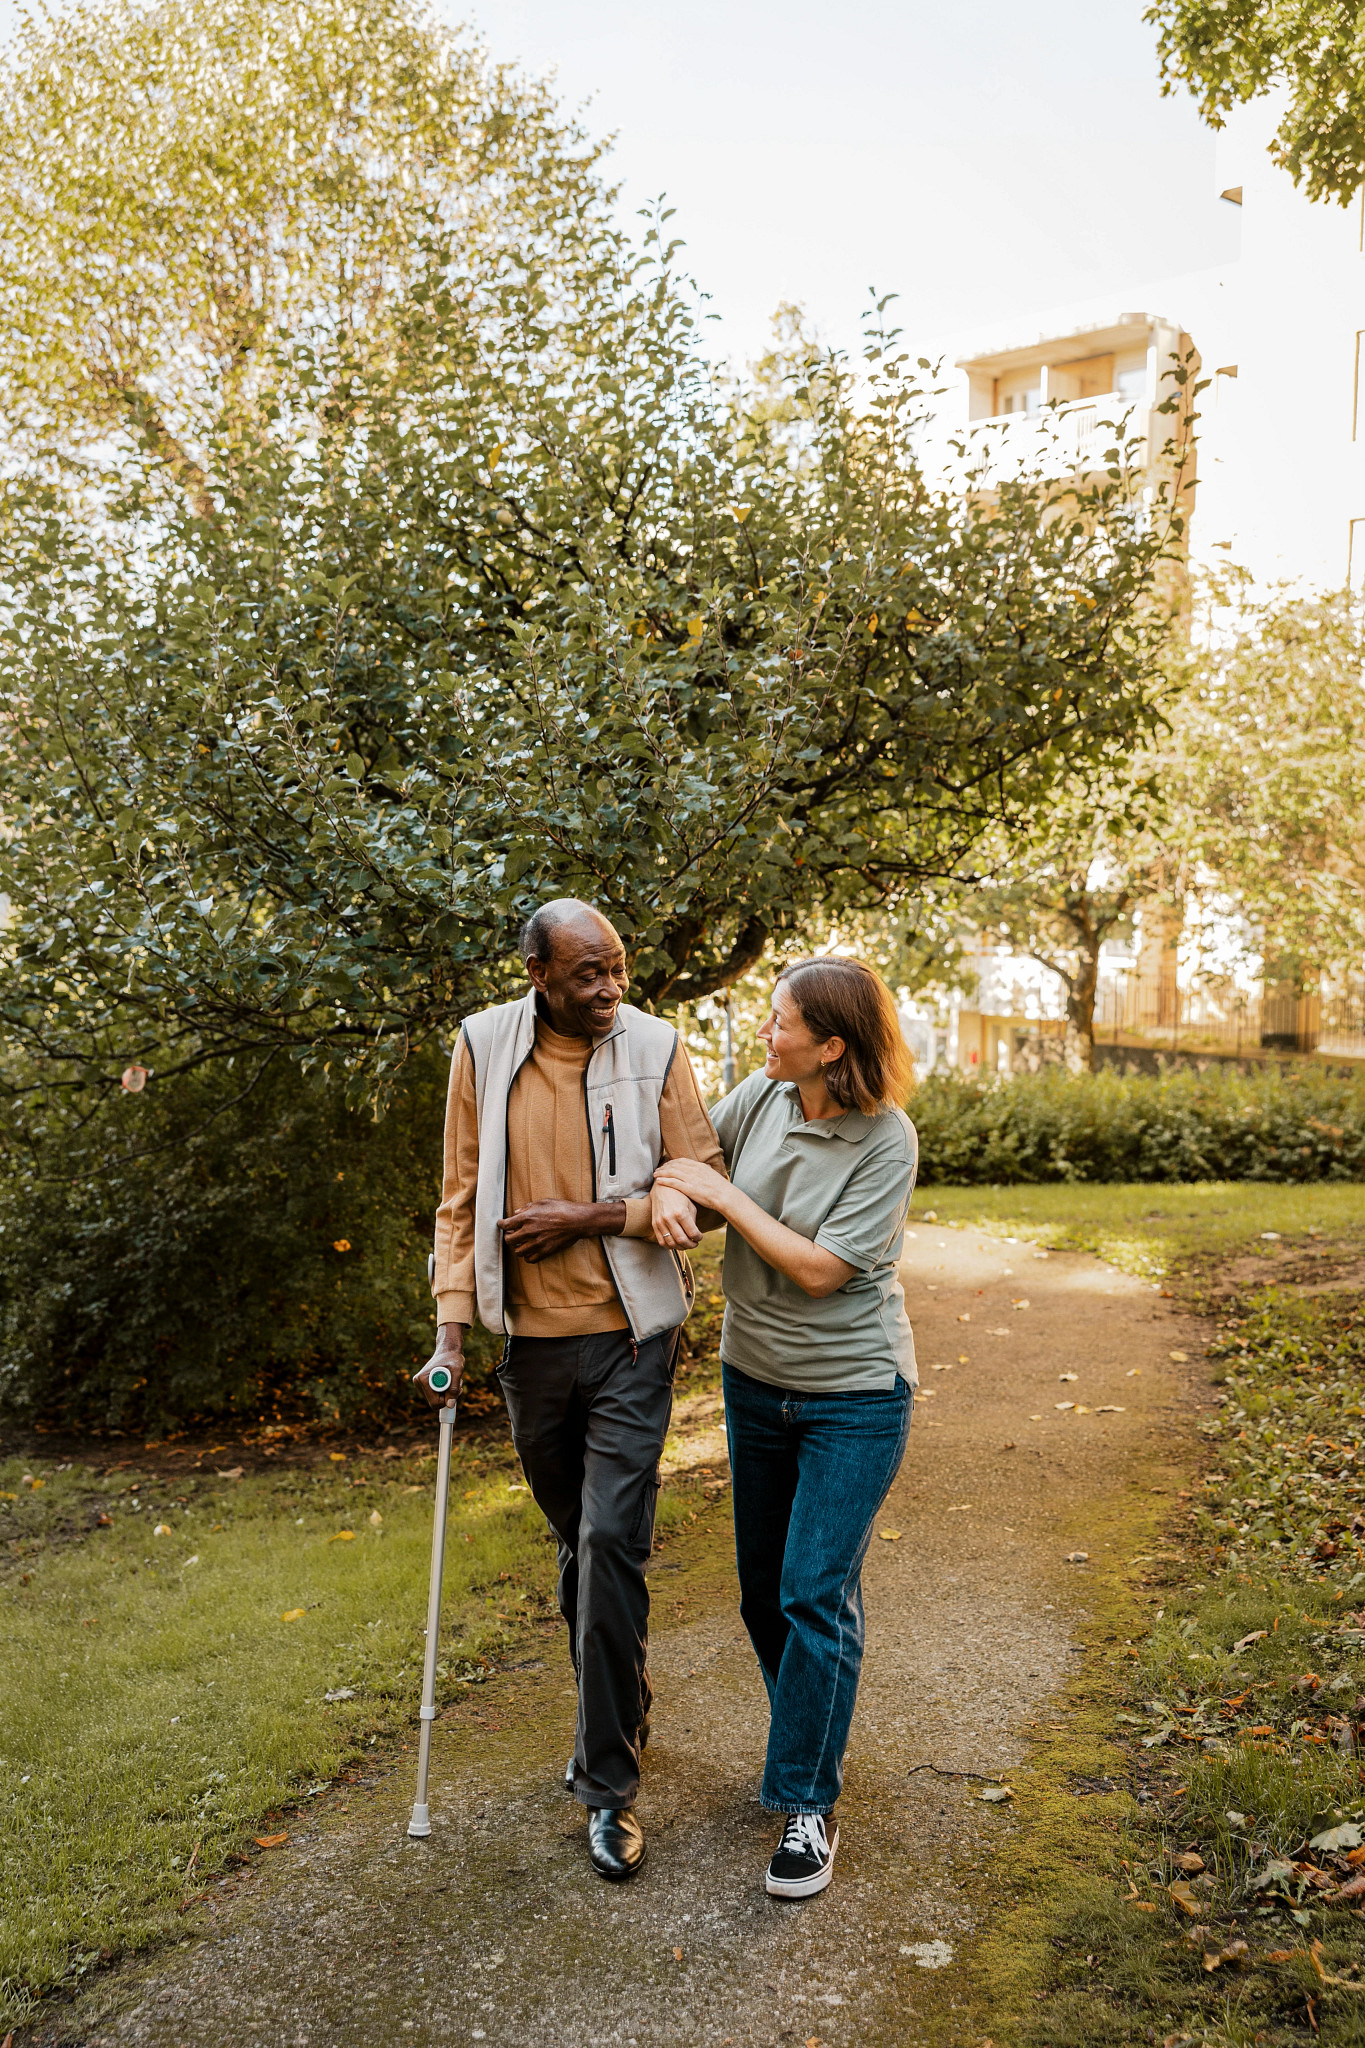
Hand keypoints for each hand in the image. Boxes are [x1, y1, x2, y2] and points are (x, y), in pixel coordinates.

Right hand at [413, 1324, 464, 1410]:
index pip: (434, 1403)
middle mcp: (418, 1382)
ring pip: (436, 1400)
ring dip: (447, 1393)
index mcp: (423, 1379)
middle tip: (457, 1384)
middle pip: (435, 1403)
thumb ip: (454, 1388)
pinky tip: (448, 1380)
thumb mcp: (457, 1371)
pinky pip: (436, 1396)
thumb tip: (450, 1405)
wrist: (448, 1350)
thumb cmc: (453, 1357)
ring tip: (453, 1380)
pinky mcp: (424, 1385)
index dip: (448, 1399)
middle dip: (448, 1396)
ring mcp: (420, 1384)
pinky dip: (444, 1391)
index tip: (456, 1389)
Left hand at [498, 1198, 624, 1263]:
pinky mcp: (545, 1251)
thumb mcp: (543, 1202)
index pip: (505, 1225)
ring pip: (518, 1251)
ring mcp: (537, 1243)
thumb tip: (516, 1213)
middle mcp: (529, 1231)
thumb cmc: (562, 1208)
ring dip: (517, 1247)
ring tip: (521, 1243)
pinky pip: (529, 1259)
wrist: (577, 1221)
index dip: (501, 1225)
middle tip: (511, 1234)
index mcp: (527, 1217)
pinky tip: (530, 1250)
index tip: (501, 1224)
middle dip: (508, 1237)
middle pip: (509, 1240)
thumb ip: (527, 1207)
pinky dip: (527, 1256)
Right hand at [650, 1182, 700, 1249]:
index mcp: (681, 1213)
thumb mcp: (690, 1205)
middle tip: (695, 1243)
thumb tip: (695, 1235)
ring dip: (681, 1247)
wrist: (662, 1188)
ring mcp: (660, 1222)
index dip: (698, 1238)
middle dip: (691, 1245)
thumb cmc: (679, 1195)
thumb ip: (693, 1221)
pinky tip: (676, 1243)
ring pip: (671, 1243)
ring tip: (686, 1244)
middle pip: (682, 1240)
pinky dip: (670, 1246)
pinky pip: (661, 1241)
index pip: (692, 1233)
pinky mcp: (654, 1224)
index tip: (700, 1237)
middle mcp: (669, 1218)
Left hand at [652, 1157, 731, 1211]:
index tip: (667, 1164)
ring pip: (672, 1172)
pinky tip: (658, 1181)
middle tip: (658, 1169)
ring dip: (662, 1172)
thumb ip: (706, 1171)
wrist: (725, 1196)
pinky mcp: (689, 1188)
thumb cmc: (721, 1189)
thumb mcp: (713, 1175)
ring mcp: (691, 1178)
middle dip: (665, 1166)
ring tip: (655, 1174)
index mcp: (700, 1166)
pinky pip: (673, 1182)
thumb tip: (705, 1167)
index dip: (672, 1162)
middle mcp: (694, 1170)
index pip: (682, 1161)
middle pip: (675, 1165)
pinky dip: (665, 1180)